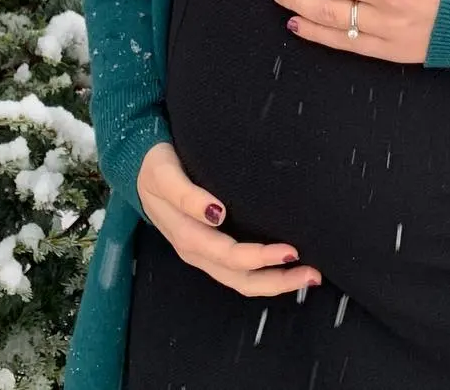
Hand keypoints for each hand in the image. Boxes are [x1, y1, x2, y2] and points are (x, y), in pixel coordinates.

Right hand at [135, 142, 321, 295]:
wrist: (136, 167)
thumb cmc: (155, 168)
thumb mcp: (164, 175)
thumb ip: (186, 195)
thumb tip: (216, 213)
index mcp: (187, 236)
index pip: (228, 256)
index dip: (259, 257)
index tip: (291, 250)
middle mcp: (196, 251)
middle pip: (239, 278)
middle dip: (276, 280)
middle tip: (313, 272)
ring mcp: (202, 253)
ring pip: (241, 281)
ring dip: (275, 282)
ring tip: (308, 276)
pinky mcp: (208, 249)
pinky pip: (237, 273)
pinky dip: (264, 275)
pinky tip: (284, 268)